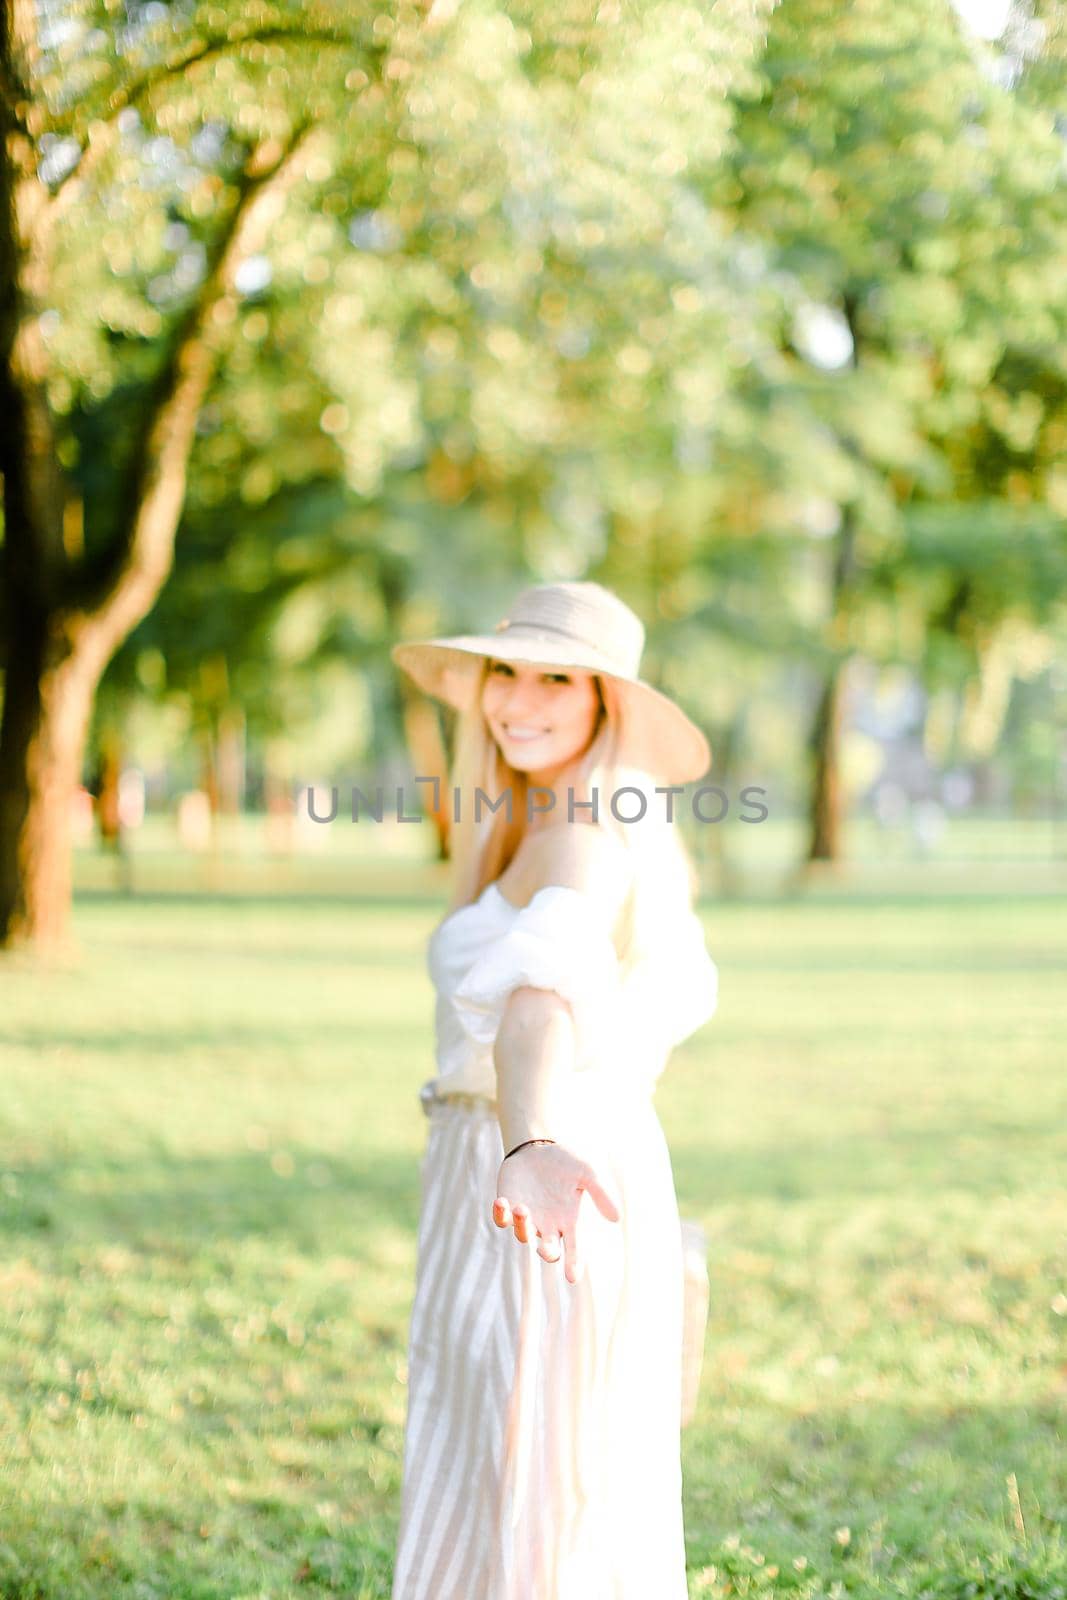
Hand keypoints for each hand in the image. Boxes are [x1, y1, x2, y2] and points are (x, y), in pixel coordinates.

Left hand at [492, 1142, 619, 1284]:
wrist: (539, 1147)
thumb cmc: (566, 1162)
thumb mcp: (588, 1173)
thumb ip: (601, 1194)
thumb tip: (616, 1218)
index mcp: (569, 1221)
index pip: (574, 1248)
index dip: (574, 1263)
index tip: (573, 1277)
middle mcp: (548, 1225)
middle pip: (548, 1250)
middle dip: (547, 1252)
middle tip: (546, 1248)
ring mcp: (528, 1217)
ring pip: (523, 1235)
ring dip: (523, 1227)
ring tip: (523, 1209)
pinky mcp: (509, 1205)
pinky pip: (502, 1219)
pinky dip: (501, 1214)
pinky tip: (501, 1202)